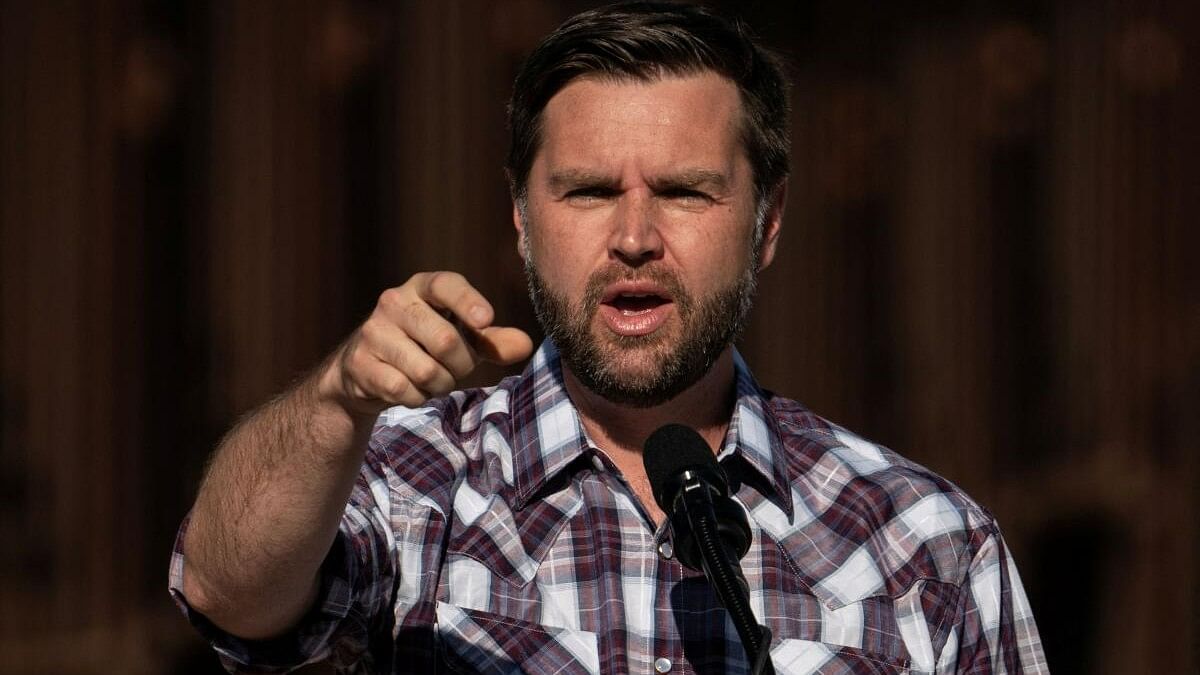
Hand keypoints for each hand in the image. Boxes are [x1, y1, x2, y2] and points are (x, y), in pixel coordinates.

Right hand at [319, 272, 532, 416]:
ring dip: (440, 384)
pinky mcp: (359, 363)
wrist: (366, 369)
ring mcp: (373, 331)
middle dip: (461, 365)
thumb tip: (526, 345)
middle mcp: (394, 302)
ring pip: (426, 371)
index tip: (486, 320)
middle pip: (445, 341)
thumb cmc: (425, 346)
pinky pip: (404, 390)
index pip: (446, 285)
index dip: (468, 301)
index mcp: (422, 287)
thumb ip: (492, 341)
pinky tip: (410, 389)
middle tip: (456, 368)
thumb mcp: (461, 338)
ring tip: (432, 378)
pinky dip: (417, 398)